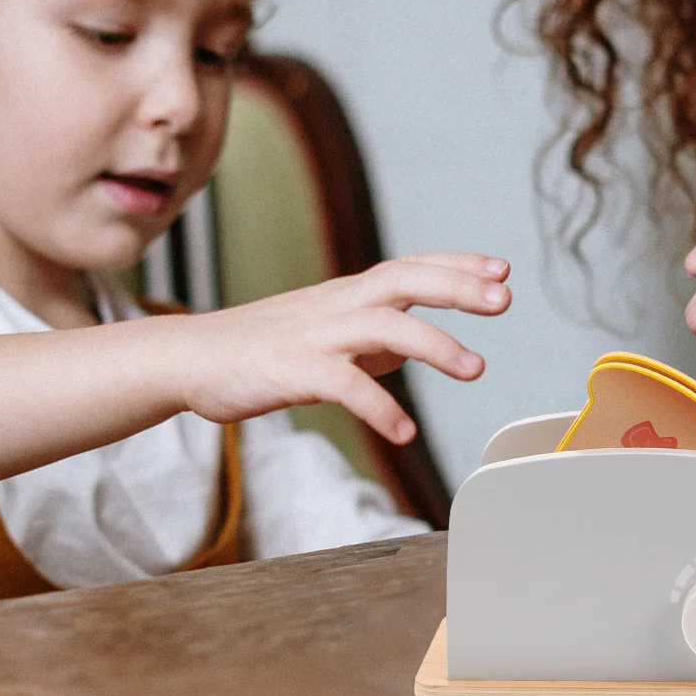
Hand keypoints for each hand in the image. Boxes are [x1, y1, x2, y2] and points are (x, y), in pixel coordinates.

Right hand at [178, 253, 511, 442]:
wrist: (191, 359)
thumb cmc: (260, 347)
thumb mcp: (324, 330)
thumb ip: (372, 337)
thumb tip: (413, 348)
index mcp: (348, 294)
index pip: (411, 266)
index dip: (457, 264)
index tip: (502, 270)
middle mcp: (337, 305)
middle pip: (405, 280)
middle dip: (457, 286)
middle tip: (504, 299)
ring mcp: (316, 335)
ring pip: (384, 327)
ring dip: (435, 345)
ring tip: (475, 368)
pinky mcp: (293, 371)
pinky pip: (345, 386)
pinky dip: (378, 407)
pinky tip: (405, 432)